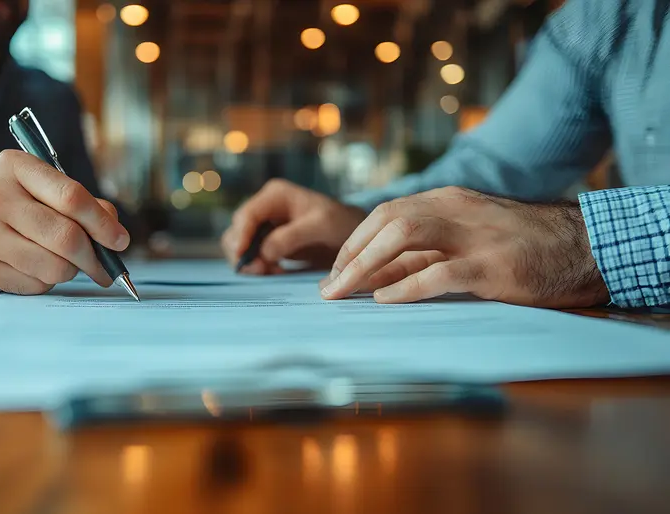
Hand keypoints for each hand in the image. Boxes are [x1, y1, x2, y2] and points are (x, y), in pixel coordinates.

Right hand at [0, 150, 128, 294]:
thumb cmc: (17, 206)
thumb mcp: (45, 190)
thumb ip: (83, 204)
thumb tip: (114, 233)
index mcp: (15, 167)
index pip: (71, 197)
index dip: (102, 224)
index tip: (120, 241)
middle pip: (65, 237)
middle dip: (94, 258)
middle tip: (105, 268)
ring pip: (52, 267)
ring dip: (69, 271)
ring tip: (64, 263)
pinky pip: (33, 285)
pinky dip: (45, 282)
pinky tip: (35, 268)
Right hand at [221, 179, 366, 273]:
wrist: (349, 233)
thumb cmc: (339, 223)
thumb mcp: (321, 226)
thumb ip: (291, 237)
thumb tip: (264, 252)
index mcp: (275, 194)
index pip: (247, 215)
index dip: (241, 236)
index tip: (243, 257)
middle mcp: (263, 206)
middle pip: (236, 230)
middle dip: (244, 253)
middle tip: (261, 271)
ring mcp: (262, 224)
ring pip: (237, 244)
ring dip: (248, 261)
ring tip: (269, 272)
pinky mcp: (265, 241)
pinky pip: (249, 254)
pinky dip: (255, 266)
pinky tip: (273, 271)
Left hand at [320, 186, 609, 307]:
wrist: (584, 246)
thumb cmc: (521, 246)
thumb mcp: (466, 239)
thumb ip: (424, 253)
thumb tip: (375, 277)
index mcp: (447, 201)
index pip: (385, 215)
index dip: (354, 242)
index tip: (335, 271)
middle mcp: (455, 210)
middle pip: (386, 223)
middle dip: (350, 255)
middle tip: (328, 288)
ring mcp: (474, 235)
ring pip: (404, 237)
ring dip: (366, 266)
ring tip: (342, 292)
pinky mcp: (493, 265)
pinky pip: (439, 271)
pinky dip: (406, 285)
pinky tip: (384, 299)